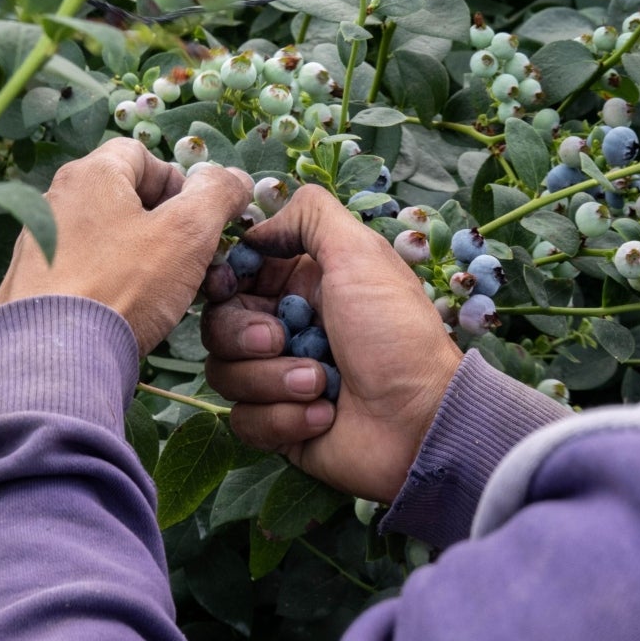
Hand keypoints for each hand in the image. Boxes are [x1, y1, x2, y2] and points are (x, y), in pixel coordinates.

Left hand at [0, 139, 250, 355]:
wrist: (54, 360)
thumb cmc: (124, 286)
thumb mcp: (187, 234)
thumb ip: (216, 195)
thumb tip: (234, 177)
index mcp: (89, 174)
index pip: (141, 154)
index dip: (177, 181)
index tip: (197, 220)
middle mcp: (55, 200)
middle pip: (123, 196)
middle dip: (165, 224)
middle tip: (189, 260)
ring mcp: (39, 244)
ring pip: (106, 236)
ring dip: (141, 256)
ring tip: (163, 293)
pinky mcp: (32, 286)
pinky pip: (84, 270)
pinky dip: (111, 283)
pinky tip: (126, 313)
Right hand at [202, 185, 461, 502]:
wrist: (422, 421)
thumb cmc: (396, 333)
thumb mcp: (360, 253)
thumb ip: (309, 215)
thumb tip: (258, 227)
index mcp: (301, 285)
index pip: (233, 277)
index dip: (223, 282)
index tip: (228, 286)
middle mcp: (285, 329)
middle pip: (218, 325)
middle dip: (246, 336)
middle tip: (280, 340)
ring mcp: (279, 379)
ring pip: (225, 375)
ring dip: (272, 381)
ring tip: (322, 385)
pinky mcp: (279, 425)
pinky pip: (245, 420)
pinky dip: (284, 419)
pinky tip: (324, 416)